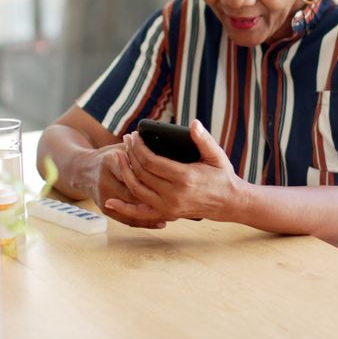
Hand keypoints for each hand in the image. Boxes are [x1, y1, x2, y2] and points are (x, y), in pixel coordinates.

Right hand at [88, 143, 169, 228]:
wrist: (83, 170)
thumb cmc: (111, 156)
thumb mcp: (123, 147)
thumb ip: (142, 150)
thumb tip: (169, 148)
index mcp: (111, 160)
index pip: (135, 170)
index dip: (154, 176)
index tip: (174, 179)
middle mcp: (105, 179)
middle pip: (135, 190)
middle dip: (157, 196)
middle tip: (180, 199)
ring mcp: (104, 195)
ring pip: (133, 206)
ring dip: (154, 210)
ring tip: (176, 212)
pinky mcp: (105, 208)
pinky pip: (127, 219)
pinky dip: (145, 222)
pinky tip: (161, 222)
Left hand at [105, 120, 244, 221]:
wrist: (228, 202)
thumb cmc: (222, 176)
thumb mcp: (216, 155)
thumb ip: (204, 139)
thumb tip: (194, 123)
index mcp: (185, 178)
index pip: (151, 161)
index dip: (139, 147)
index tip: (134, 136)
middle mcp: (173, 195)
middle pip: (141, 173)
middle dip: (130, 154)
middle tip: (126, 140)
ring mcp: (168, 207)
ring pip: (136, 189)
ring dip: (124, 172)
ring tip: (119, 156)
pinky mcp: (165, 214)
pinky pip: (140, 213)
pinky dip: (123, 208)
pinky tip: (109, 201)